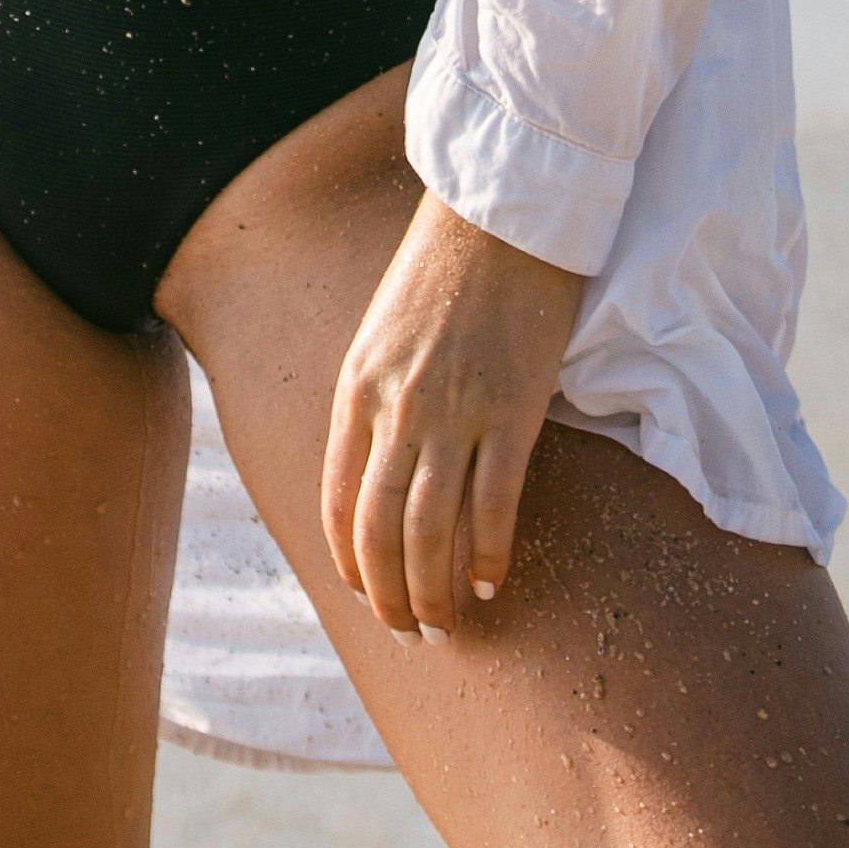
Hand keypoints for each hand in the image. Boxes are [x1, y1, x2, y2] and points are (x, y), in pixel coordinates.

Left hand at [319, 196, 588, 639]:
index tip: (366, 595)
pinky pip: (493, 505)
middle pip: (377, 531)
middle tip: (409, 634)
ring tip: (446, 628)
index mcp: (356, 388)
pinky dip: (488, 555)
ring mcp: (452, 413)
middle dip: (389, 596)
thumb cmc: (446, 265)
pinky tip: (492, 583)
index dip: (349, 561)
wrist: (502, 213)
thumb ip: (378, 395)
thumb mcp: (384, 330)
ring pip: (429, 532)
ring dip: (434, 592)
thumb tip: (383, 461)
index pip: (337, 501)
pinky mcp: (511, 412)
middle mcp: (395, 409)